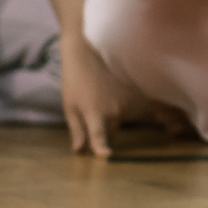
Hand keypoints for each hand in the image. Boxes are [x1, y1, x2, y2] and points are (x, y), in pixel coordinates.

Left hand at [61, 32, 120, 158]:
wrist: (89, 52)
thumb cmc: (75, 80)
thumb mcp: (70, 105)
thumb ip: (76, 129)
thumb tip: (78, 150)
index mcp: (95, 113)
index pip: (99, 135)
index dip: (101, 146)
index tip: (105, 155)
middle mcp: (115, 111)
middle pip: (112, 132)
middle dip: (103, 130)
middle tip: (91, 113)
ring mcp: (128, 102)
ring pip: (122, 120)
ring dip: (113, 116)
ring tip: (99, 96)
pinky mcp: (137, 94)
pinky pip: (131, 109)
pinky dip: (122, 106)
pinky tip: (111, 93)